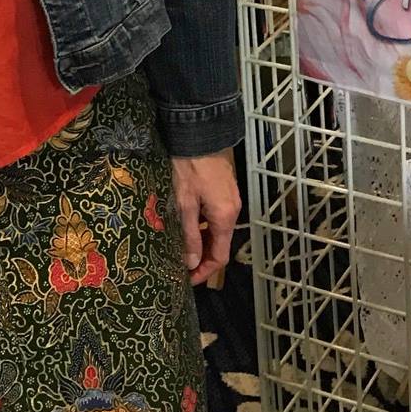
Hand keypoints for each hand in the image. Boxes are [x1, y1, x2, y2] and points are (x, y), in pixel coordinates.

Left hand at [171, 151, 239, 286]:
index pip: (220, 256)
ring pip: (216, 229)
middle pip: (220, 243)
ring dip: (200, 241)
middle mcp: (232, 210)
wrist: (200, 131)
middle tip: (178, 266)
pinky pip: (215, 215)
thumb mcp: (184, 202)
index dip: (204, 272)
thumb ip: (189, 234)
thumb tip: (192, 262)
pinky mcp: (224, 188)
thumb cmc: (189, 167)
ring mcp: (230, 198)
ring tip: (177, 246)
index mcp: (225, 217)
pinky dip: (202, 225)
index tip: (186, 280)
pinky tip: (185, 223)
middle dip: (201, 258)